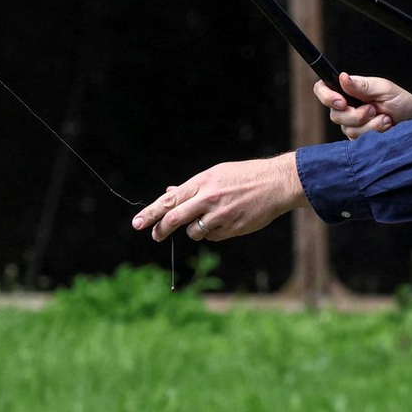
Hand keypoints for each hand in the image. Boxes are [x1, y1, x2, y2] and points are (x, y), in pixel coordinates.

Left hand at [131, 154, 304, 242]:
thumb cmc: (242, 176)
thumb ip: (192, 188)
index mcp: (201, 183)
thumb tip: (169, 193)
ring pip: (193, 232)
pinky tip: (226, 221)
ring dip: (194, 230)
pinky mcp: (231, 229)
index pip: (169, 200)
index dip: (151, 213)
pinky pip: (212, 237)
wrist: (274, 183)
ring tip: (209, 218)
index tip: (137, 224)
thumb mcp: (215, 175)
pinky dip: (213, 233)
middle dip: (161, 229)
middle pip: (174, 219)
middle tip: (154, 236)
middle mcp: (208, 199)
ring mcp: (219, 216)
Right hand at [313, 71, 411, 139]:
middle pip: (335, 114)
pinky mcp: (358, 138)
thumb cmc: (400, 100)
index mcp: (348, 89)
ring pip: (347, 129)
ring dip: (369, 125)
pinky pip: (357, 140)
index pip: (322, 89)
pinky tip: (385, 127)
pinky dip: (374, 133)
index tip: (342, 102)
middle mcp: (346, 106)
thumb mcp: (383, 88)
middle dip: (356, 115)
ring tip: (385, 118)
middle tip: (374, 109)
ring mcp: (351, 123)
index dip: (327, 96)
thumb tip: (342, 77)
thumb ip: (361, 85)